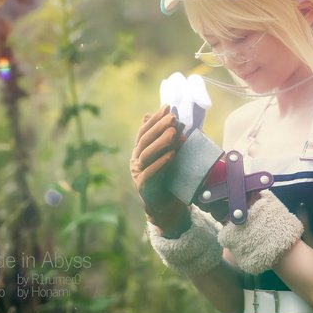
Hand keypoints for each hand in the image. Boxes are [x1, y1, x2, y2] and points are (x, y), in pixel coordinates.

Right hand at [130, 105, 188, 234]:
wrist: (168, 206)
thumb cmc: (171, 177)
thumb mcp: (173, 155)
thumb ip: (172, 140)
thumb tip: (176, 121)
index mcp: (140, 150)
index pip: (145, 130)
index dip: (155, 118)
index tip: (167, 107)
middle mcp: (136, 160)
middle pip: (145, 140)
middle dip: (159, 127)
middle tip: (173, 117)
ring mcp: (138, 173)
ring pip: (146, 155)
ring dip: (161, 142)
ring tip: (173, 133)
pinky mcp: (144, 187)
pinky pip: (150, 173)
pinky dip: (161, 163)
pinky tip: (172, 154)